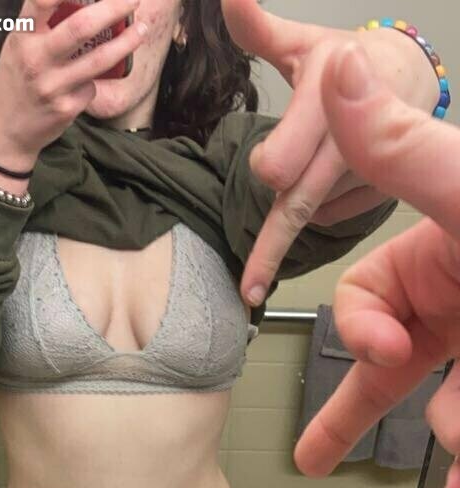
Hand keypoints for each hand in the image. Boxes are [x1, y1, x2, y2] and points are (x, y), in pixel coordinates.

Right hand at [0, 0, 145, 175]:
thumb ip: (41, 24)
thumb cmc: (14, 83)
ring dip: (126, 42)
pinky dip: (94, 81)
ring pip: (99, 59)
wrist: (4, 132)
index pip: (42, 0)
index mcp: (21, 37)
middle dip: (114, 8)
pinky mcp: (66, 108)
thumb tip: (77, 3)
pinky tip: (84, 83)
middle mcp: (36, 59)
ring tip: (141, 29)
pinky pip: (92, 87)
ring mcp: (53, 86)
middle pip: (81, 26)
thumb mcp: (17, 46)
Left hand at [220, 0, 438, 305]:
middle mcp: (348, 142)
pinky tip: (323, 182)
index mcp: (326, 100)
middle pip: (299, 205)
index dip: (271, 164)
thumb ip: (258, 30)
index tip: (263, 172)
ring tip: (303, 173)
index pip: (287, 155)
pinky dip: (318, 208)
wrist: (408, 78)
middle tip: (248, 287)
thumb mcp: (302, 44)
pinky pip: (331, 218)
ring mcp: (366, 175)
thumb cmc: (342, 62)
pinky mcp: (375, 197)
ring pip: (314, 212)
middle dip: (270, 249)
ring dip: (295, 207)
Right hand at [294, 44, 459, 487]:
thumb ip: (405, 151)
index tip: (388, 348)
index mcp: (438, 260)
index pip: (365, 301)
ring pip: (449, 407)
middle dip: (349, 414)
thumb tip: (342, 73)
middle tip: (311, 458)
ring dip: (453, 432)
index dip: (362, 329)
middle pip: (390, 368)